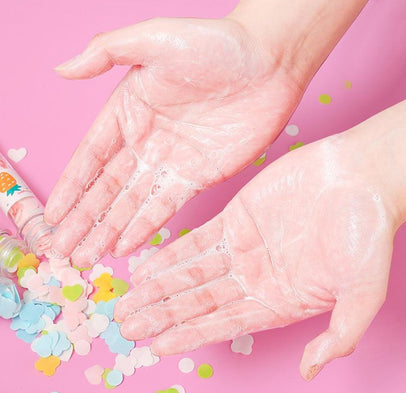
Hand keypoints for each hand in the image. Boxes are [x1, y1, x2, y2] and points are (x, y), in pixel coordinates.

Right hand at [44, 16, 302, 266]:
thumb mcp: (155, 38)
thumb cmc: (215, 44)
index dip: (70, 188)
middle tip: (63, 250)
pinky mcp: (199, 176)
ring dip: (108, 231)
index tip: (52, 216)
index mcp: (127, 112)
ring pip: (132, 203)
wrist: (268, 64)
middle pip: (106, 189)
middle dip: (83, 220)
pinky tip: (124, 246)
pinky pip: (166, 206)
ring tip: (87, 257)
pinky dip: (145, 226)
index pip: (90, 158)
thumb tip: (62, 70)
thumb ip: (106, 52)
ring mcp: (171, 162)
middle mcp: (145, 141)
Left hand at [114, 94, 405, 379]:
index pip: (224, 324)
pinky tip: (147, 266)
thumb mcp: (363, 291)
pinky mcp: (234, 217)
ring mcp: (241, 248)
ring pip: (191, 272)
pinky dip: (171, 253)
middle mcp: (254, 278)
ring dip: (159, 287)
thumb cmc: (368, 233)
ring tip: (127, 300)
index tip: (155, 346)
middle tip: (126, 325)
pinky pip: (195, 239)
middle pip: (199, 302)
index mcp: (278, 300)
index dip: (188, 335)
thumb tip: (312, 372)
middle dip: (161, 314)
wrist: (362, 176)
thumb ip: (339, 334)